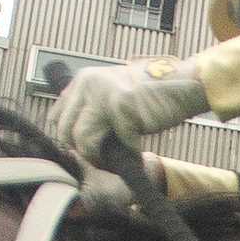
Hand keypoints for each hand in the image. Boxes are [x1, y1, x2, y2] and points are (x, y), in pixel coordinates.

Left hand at [49, 60, 208, 163]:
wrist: (182, 84)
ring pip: (82, 139)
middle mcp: (89, 85)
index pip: (57, 117)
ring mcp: (104, 96)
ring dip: (99, 157)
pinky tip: (137, 152)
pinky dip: (129, 154)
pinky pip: (117, 144)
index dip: (68, 138)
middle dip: (82, 152)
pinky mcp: (122, 108)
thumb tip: (76, 138)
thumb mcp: (112, 91)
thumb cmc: (152, 93)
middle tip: (100, 160)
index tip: (82, 150)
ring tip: (114, 160)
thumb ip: (92, 107)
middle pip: (66, 131)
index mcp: (83, 80)